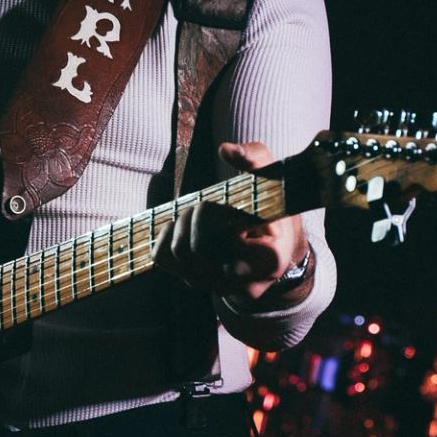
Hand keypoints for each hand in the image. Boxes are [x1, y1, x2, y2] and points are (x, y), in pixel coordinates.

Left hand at [154, 141, 306, 303]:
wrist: (271, 243)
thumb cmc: (272, 208)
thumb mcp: (274, 180)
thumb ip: (255, 160)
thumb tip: (227, 150)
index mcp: (270, 261)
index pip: (235, 248)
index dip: (228, 221)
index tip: (241, 213)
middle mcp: (242, 282)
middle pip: (198, 246)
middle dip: (200, 214)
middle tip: (213, 204)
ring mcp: (216, 285)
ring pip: (179, 252)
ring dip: (184, 222)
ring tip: (202, 213)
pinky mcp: (194, 280)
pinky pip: (162, 256)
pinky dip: (168, 232)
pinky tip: (185, 224)